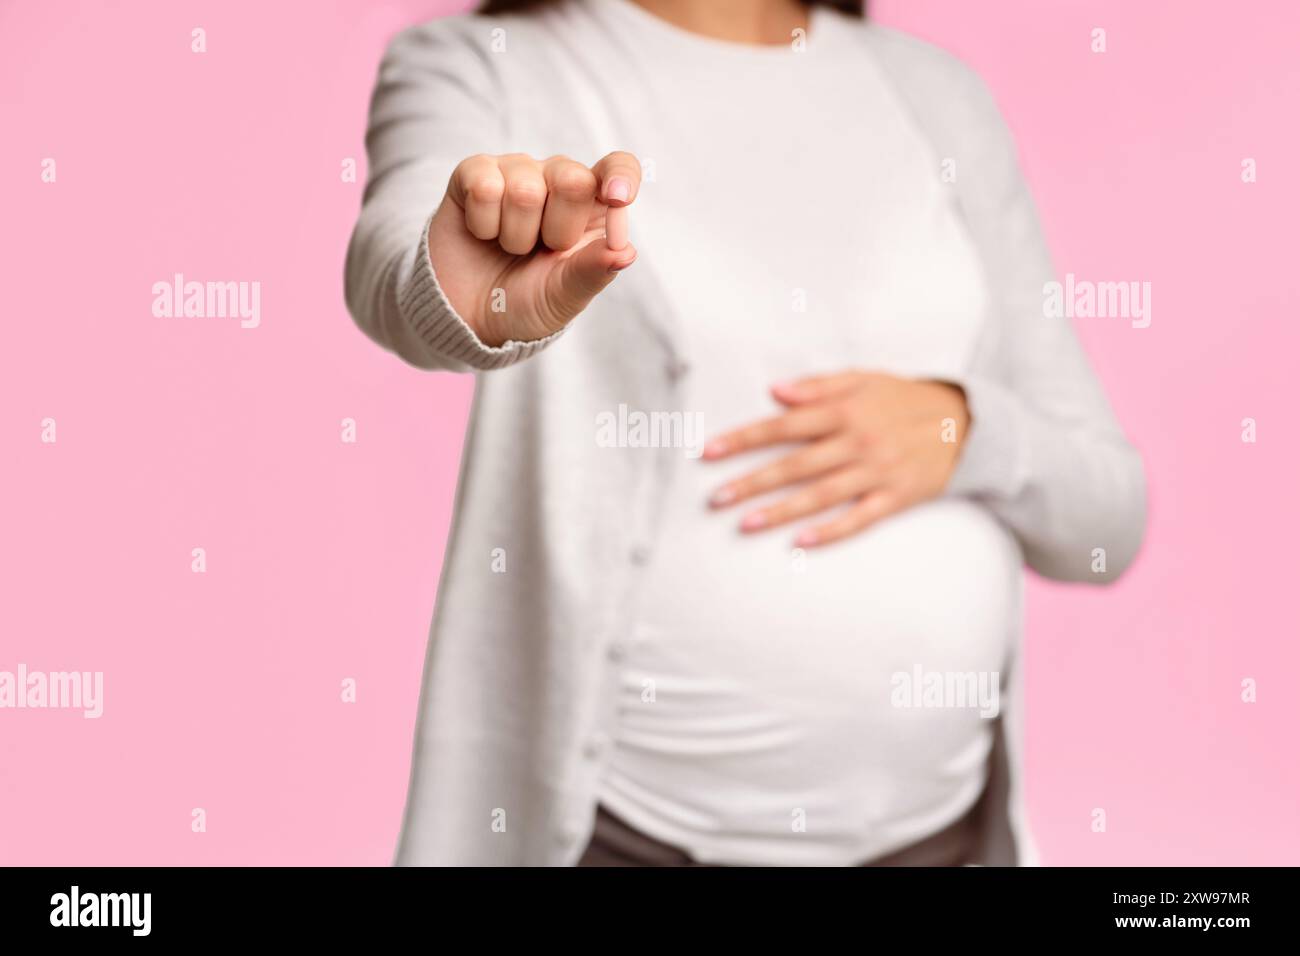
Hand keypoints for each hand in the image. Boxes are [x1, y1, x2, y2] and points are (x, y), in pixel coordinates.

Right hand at [428, 151, 640, 346]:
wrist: (471, 316)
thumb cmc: (528, 301)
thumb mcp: (565, 296)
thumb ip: (593, 271)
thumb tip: (626, 253)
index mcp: (593, 207)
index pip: (618, 167)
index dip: (621, 176)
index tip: (617, 198)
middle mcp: (559, 180)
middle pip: (573, 179)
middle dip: (557, 230)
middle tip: (544, 250)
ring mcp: (517, 172)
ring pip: (524, 189)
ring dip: (515, 236)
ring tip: (510, 247)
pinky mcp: (475, 174)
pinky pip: (484, 187)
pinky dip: (483, 224)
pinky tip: (483, 233)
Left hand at [703, 371, 969, 547]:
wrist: (966, 423)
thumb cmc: (903, 399)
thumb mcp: (864, 378)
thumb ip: (818, 385)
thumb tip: (774, 391)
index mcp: (844, 410)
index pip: (784, 426)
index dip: (744, 439)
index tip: (709, 452)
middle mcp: (858, 441)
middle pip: (796, 464)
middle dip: (752, 481)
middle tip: (715, 498)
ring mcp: (877, 471)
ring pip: (821, 495)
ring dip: (781, 511)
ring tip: (744, 523)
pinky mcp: (897, 497)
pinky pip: (859, 518)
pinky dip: (831, 531)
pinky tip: (801, 543)